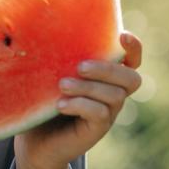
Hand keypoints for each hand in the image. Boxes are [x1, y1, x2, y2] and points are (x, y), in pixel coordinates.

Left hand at [13, 31, 142, 168]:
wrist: (34, 139)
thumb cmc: (43, 99)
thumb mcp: (51, 73)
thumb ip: (58, 56)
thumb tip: (44, 29)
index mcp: (106, 76)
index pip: (131, 60)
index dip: (133, 48)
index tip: (123, 35)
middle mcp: (113, 94)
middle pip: (131, 78)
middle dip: (108, 69)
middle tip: (80, 67)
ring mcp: (108, 113)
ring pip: (115, 95)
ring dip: (88, 87)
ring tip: (62, 85)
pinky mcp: (97, 130)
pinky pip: (101, 114)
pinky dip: (81, 105)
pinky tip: (60, 104)